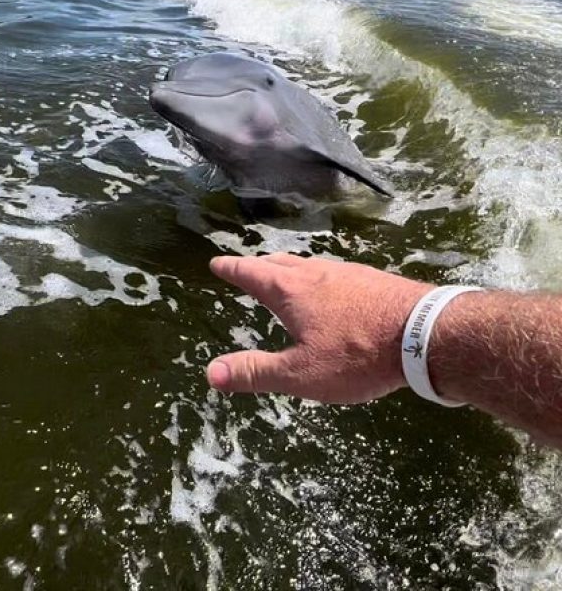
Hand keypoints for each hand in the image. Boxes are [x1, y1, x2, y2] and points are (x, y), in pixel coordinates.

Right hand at [206, 254, 432, 402]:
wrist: (425, 334)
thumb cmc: (356, 355)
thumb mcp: (299, 373)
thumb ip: (255, 372)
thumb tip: (210, 372)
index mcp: (291, 292)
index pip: (251, 274)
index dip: (232, 269)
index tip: (217, 263)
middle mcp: (316, 274)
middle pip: (279, 263)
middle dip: (258, 265)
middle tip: (247, 268)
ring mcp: (348, 274)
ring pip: (309, 265)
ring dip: (289, 268)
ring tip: (284, 276)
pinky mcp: (374, 281)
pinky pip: (334, 273)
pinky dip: (318, 277)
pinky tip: (331, 291)